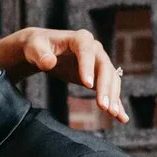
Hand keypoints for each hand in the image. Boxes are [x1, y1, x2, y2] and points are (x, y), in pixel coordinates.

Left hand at [0, 27, 128, 122]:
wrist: (43, 48)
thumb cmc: (38, 46)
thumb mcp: (34, 47)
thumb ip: (40, 54)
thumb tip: (49, 62)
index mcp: (80, 38)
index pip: (87, 51)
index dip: (88, 67)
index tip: (87, 85)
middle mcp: (94, 48)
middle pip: (105, 67)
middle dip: (105, 87)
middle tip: (103, 107)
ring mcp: (99, 62)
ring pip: (111, 79)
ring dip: (113, 96)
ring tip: (112, 114)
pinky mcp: (98, 75)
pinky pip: (110, 89)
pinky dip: (116, 102)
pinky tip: (122, 117)